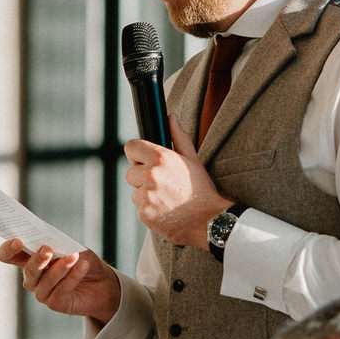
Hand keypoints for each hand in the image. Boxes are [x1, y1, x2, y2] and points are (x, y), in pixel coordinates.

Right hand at [0, 241, 121, 323]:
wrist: (103, 282)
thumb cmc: (82, 260)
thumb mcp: (70, 246)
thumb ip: (56, 244)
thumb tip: (46, 243)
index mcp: (29, 259)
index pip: (8, 255)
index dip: (8, 249)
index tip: (18, 242)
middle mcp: (32, 277)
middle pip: (28, 269)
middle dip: (37, 259)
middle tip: (47, 249)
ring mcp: (42, 292)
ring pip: (45, 281)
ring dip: (60, 268)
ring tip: (75, 256)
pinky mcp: (55, 303)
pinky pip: (60, 290)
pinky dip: (72, 276)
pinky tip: (83, 266)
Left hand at [124, 114, 232, 248]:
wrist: (209, 220)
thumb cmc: (202, 190)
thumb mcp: (193, 159)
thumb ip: (179, 137)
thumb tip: (171, 117)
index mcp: (161, 158)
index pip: (131, 148)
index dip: (136, 155)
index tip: (143, 161)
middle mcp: (150, 175)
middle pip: (130, 173)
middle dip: (142, 178)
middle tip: (162, 185)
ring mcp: (146, 195)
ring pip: (135, 192)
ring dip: (146, 196)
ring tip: (167, 199)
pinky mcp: (145, 213)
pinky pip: (140, 209)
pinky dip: (150, 211)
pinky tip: (166, 210)